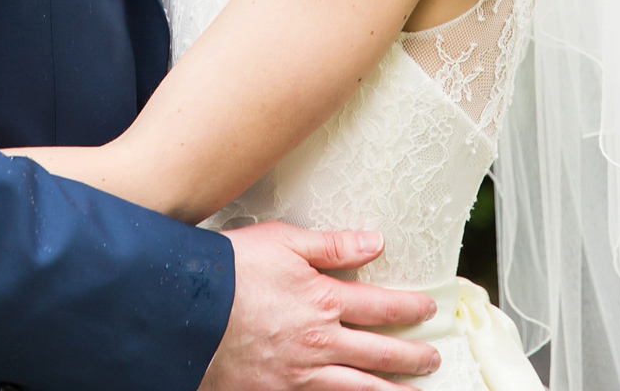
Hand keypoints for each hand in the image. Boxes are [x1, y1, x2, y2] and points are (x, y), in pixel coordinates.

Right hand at [200, 224, 440, 390]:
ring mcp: (300, 376)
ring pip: (360, 389)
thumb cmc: (232, 269)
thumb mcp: (284, 242)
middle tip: (433, 359)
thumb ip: (332, 246)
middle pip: (379, 354)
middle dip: (412, 357)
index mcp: (323, 300)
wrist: (186, 311)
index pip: (381, 307)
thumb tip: (375, 243)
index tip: (429, 309)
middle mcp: (319, 342)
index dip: (410, 309)